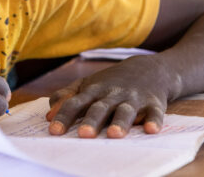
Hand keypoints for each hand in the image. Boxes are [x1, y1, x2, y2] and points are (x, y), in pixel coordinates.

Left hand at [46, 55, 173, 138]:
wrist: (149, 69)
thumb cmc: (112, 82)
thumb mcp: (88, 84)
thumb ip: (67, 97)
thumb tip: (48, 115)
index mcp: (94, 91)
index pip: (75, 103)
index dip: (64, 116)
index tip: (54, 131)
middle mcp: (112, 94)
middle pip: (100, 108)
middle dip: (92, 120)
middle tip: (84, 135)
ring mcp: (133, 98)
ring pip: (126, 110)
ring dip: (120, 122)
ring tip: (114, 134)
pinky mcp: (154, 103)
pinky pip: (155, 113)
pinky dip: (154, 120)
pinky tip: (151, 130)